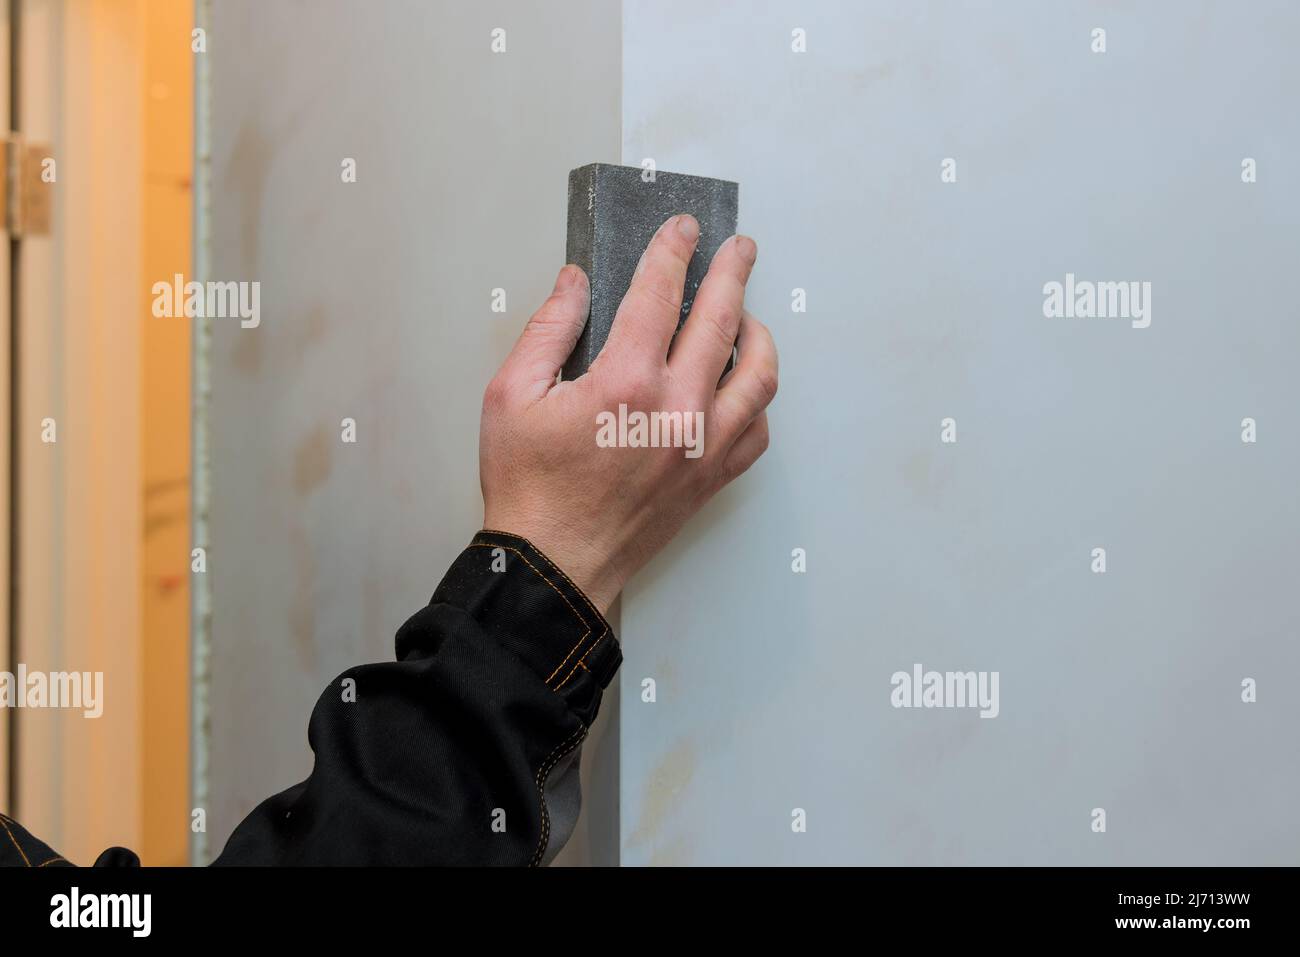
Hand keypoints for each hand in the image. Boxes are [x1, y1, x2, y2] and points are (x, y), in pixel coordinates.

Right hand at [479, 214, 777, 614]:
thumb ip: (548, 329)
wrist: (553, 565)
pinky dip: (756, 399)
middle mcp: (677, 410)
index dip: (673, 251)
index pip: (660, 294)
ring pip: (758, 376)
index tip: (683, 230)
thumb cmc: (528, 487)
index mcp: (626, 382)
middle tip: (739, 248)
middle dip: (733, 272)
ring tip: (749, 314)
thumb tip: (574, 282)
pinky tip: (741, 385)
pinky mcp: (711, 478)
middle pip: (722, 321)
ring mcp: (703, 447)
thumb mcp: (510, 396)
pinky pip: (757, 430)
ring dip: (758, 334)